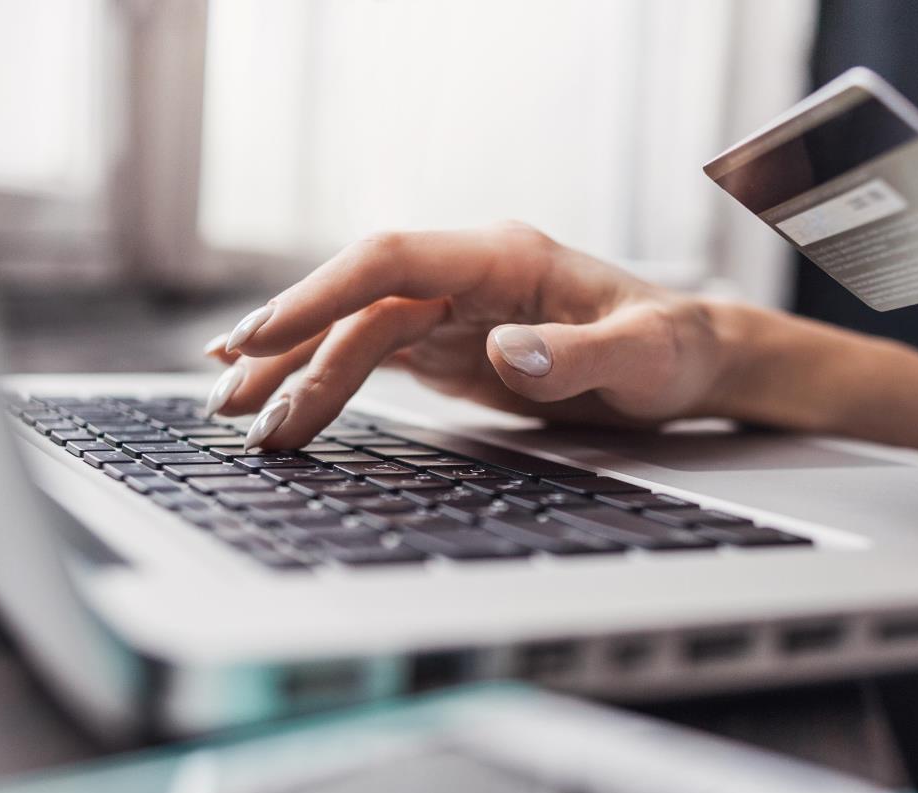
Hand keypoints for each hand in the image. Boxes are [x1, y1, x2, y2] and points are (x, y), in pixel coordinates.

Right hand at [202, 222, 728, 448]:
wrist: (689, 362)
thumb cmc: (674, 351)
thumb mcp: (645, 358)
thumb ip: (578, 355)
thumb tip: (502, 350)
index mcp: (503, 257)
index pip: (388, 261)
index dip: (319, 295)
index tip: (261, 336)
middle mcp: (467, 276)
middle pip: (354, 300)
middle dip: (287, 345)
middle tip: (228, 395)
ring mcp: (454, 310)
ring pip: (353, 330)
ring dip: (293, 369)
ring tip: (232, 411)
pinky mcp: (450, 346)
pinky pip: (372, 356)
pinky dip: (322, 376)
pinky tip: (280, 395)